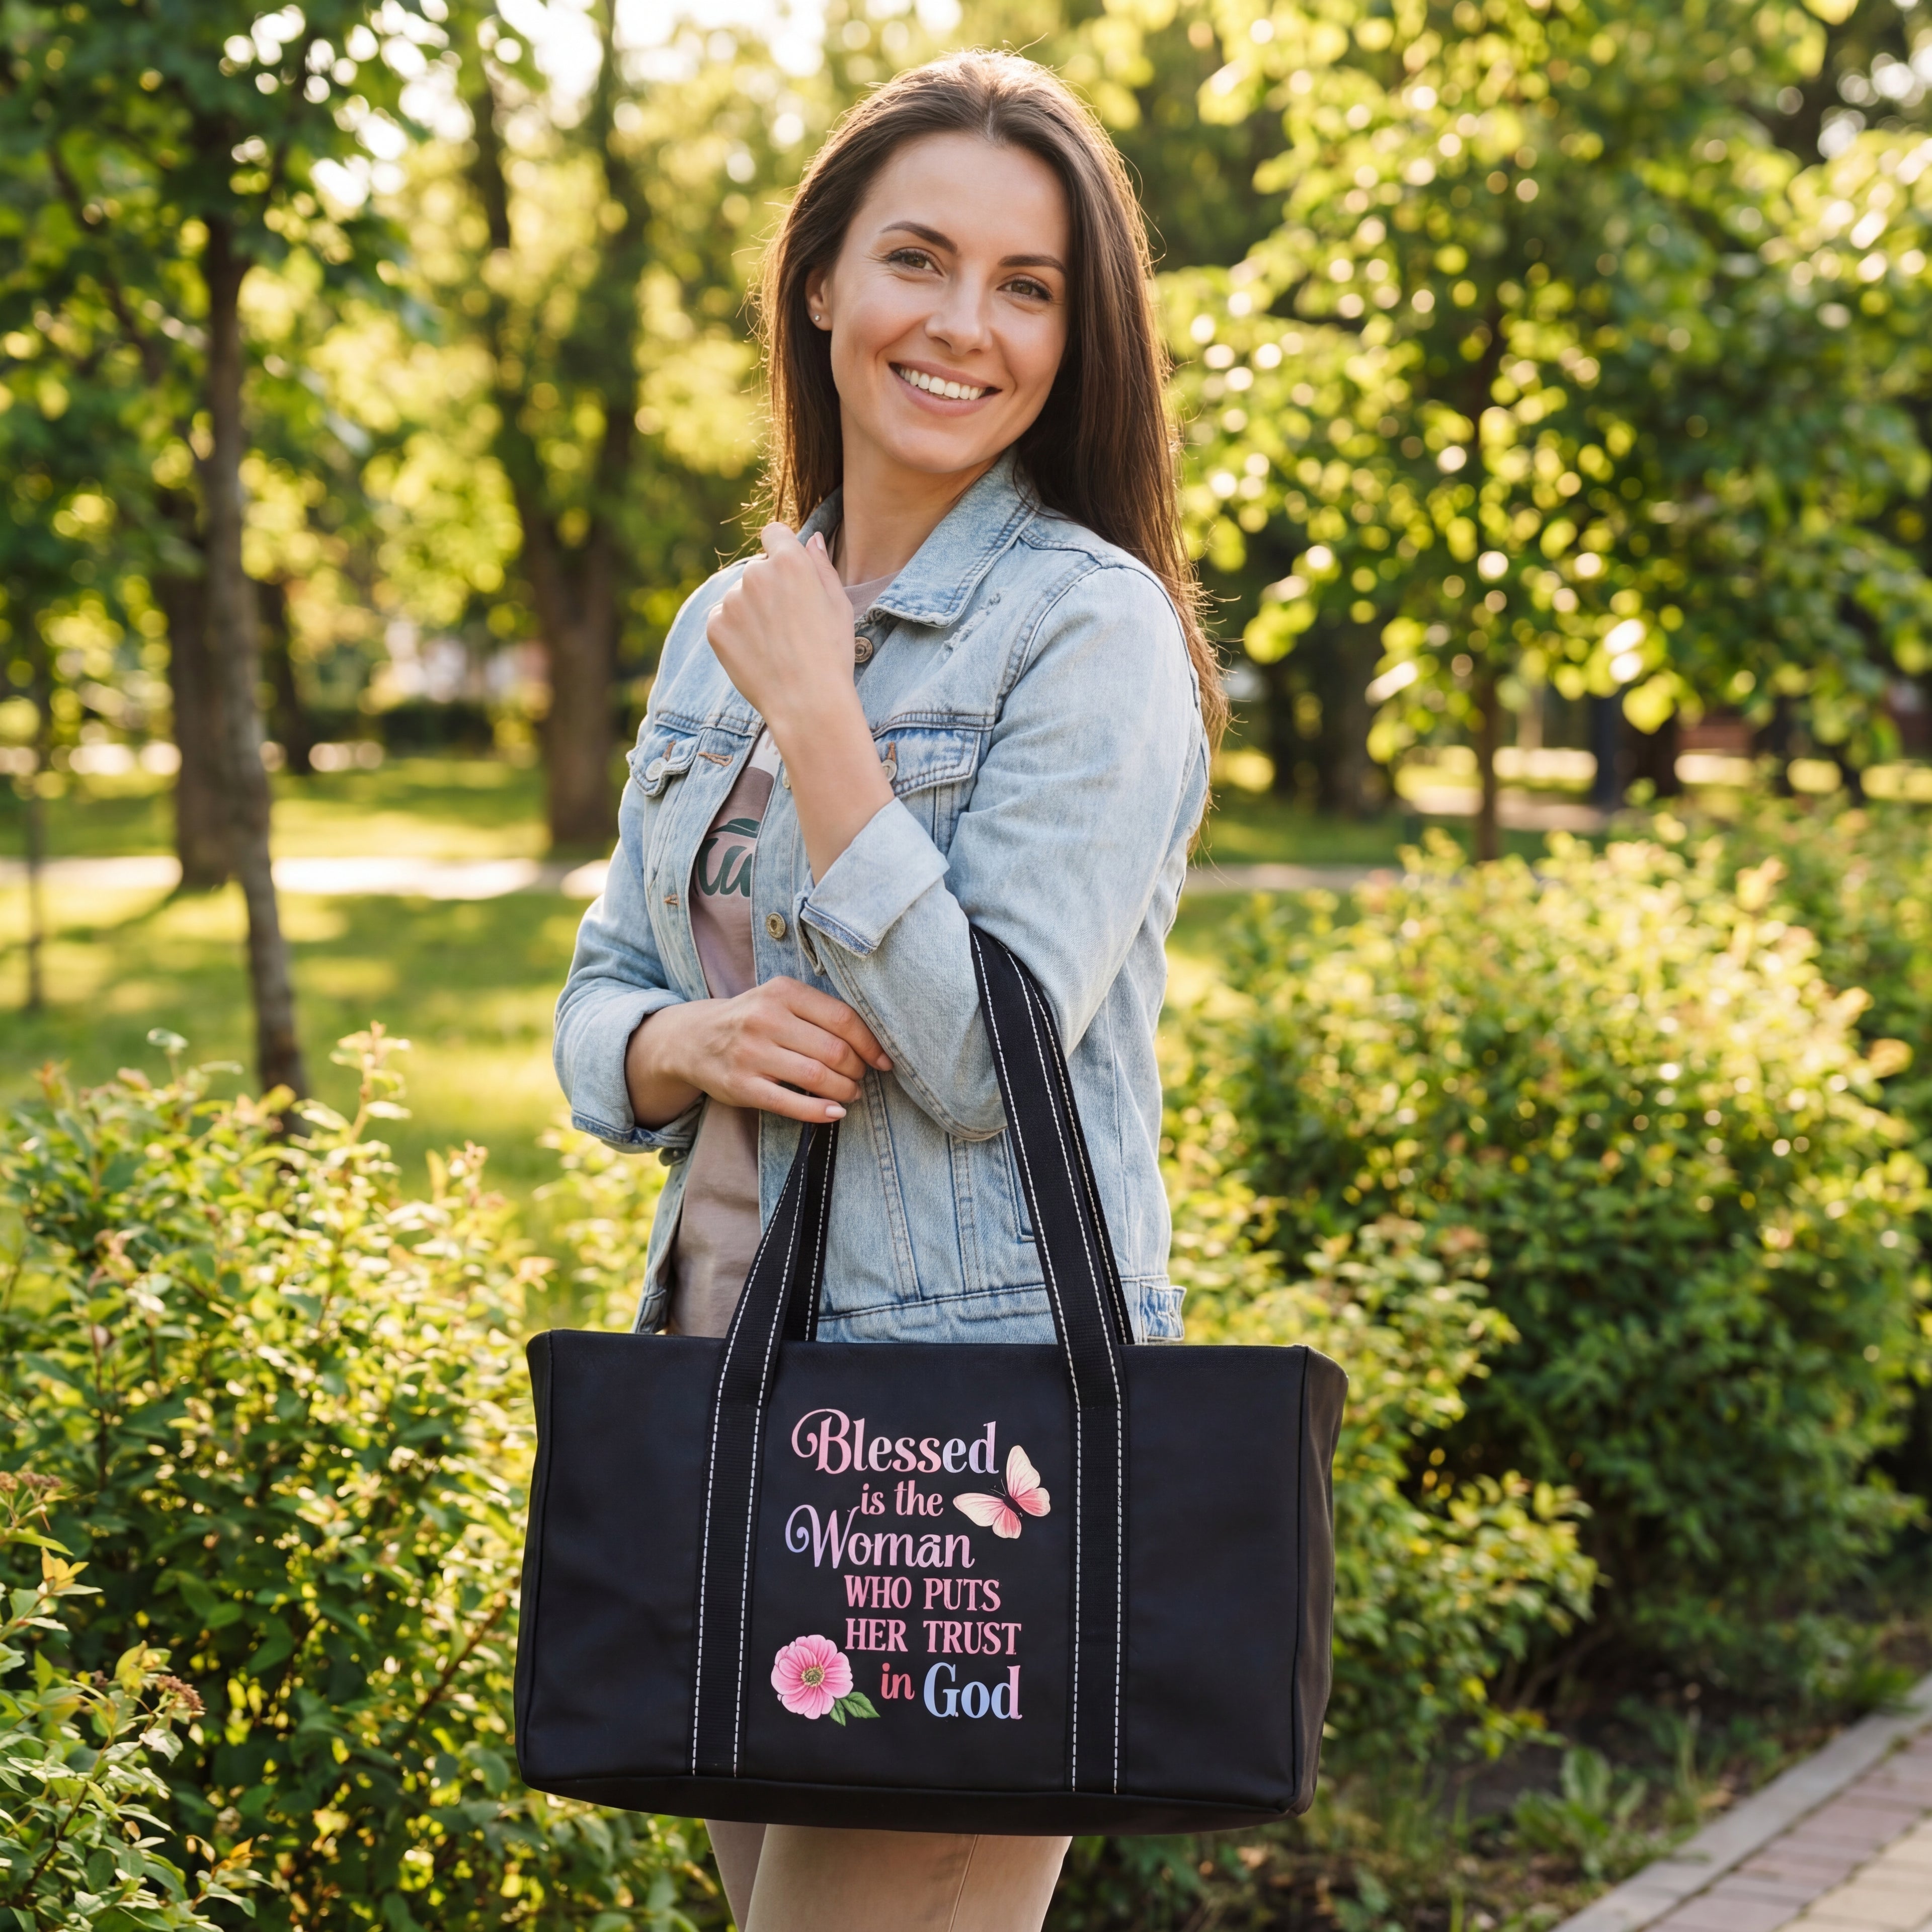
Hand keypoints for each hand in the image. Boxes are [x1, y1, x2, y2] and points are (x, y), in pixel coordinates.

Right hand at [625, 979, 892, 1127]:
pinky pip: (790, 1103)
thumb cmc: (750, 1019)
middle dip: (857, 1069)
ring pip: (817, 1076)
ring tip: (850, 1094)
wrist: (691, 1039)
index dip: (870, 1043)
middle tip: (861, 1078)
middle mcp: (766, 1019)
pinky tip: (834, 1112)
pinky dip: (820, 1111)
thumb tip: (872, 1042)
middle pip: (834, 1050)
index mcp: (782, 992)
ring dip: (844, 1090)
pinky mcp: (741, 1085)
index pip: (842, 1017)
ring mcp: (751, 1053)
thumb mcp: (779, 1000)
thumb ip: (818, 1013)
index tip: (883, 1060)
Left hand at [704, 522, 898, 880]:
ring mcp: (731, 601)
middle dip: (768, 589)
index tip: (788, 574)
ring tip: (774, 646)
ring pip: (739, 597)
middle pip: (757, 570)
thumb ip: (822, 566)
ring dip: (751, 613)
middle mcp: (755, 574)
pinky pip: (723, 620)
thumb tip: (812, 540)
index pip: (774, 533)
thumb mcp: (840, 605)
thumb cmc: (832, 653)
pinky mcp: (715, 627)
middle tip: (789, 626)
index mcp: (789, 562)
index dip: (781, 551)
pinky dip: (736, 634)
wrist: (807, 702)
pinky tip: (758, 655)